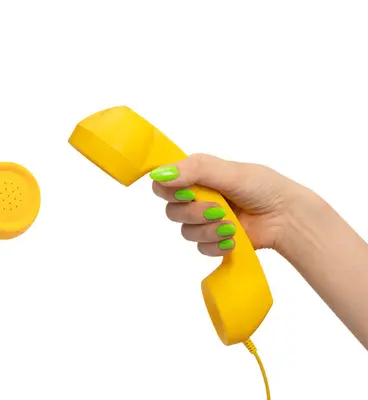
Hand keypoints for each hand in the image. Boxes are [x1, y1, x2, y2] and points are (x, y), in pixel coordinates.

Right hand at [150, 153, 313, 255]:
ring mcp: (205, 220)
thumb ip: (195, 170)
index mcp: (197, 175)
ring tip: (231, 226)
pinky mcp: (213, 240)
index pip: (163, 184)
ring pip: (185, 231)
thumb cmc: (264, 187)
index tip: (188, 194)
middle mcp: (197, 197)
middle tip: (217, 210)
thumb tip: (160, 174)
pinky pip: (200, 248)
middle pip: (171, 210)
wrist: (288, 218)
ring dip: (207, 230)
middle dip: (193, 213)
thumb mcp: (229, 172)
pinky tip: (232, 240)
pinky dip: (216, 245)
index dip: (169, 191)